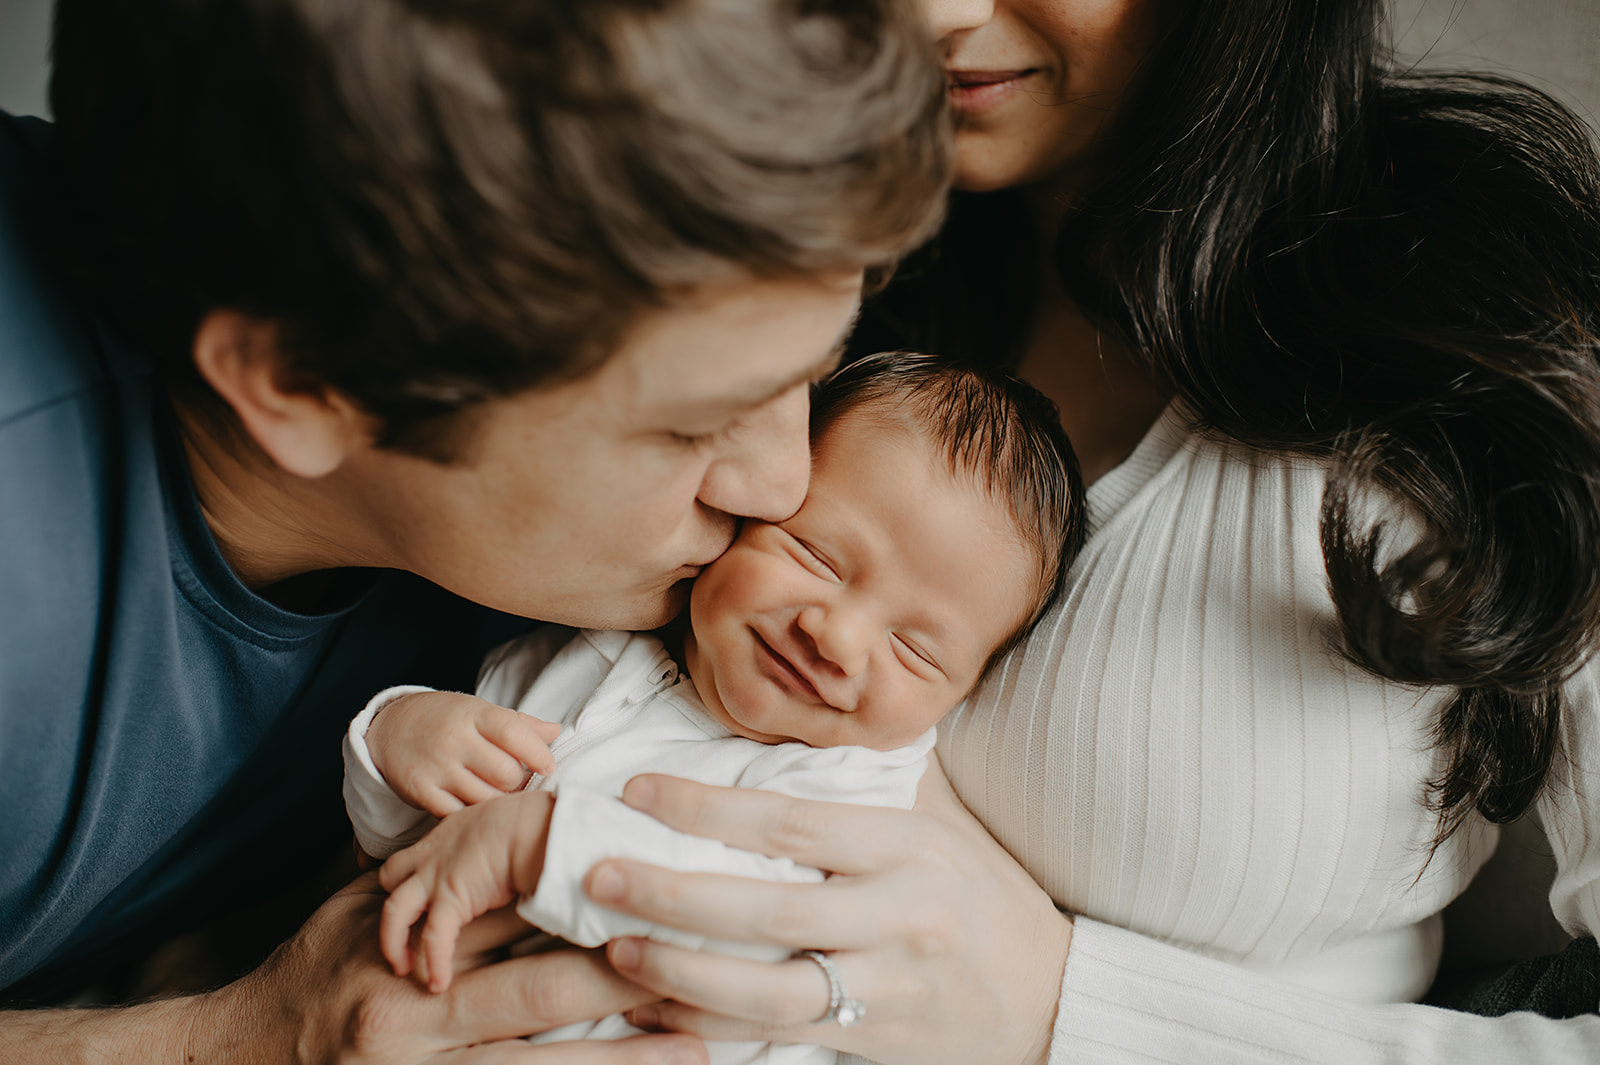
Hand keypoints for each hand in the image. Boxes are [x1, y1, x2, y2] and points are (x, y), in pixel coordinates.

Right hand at [0, 872, 707, 1064]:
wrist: (239, 1056)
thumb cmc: (312, 972)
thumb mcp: (362, 912)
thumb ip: (440, 881)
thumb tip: (523, 838)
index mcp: (405, 947)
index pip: (512, 917)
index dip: (592, 906)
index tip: (662, 897)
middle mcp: (412, 1016)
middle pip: (534, 990)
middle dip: (622, 979)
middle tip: (703, 969)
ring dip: (619, 1058)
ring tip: (695, 1046)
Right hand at [370, 691, 560, 816]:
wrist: (391, 727)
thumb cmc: (446, 720)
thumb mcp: (480, 712)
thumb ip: (519, 724)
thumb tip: (556, 732)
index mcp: (473, 715)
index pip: (513, 732)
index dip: (537, 752)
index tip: (548, 765)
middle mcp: (454, 740)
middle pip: (505, 773)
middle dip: (518, 782)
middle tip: (516, 781)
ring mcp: (436, 767)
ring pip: (484, 798)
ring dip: (498, 801)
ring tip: (496, 792)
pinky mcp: (421, 790)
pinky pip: (457, 814)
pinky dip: (471, 814)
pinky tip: (473, 803)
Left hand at [380, 790, 555, 990]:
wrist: (532, 827)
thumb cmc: (530, 821)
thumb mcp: (501, 823)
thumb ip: (495, 841)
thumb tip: (514, 856)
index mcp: (445, 836)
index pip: (411, 857)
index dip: (406, 878)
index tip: (413, 897)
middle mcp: (432, 856)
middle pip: (389, 878)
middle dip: (390, 904)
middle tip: (397, 934)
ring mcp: (436, 877)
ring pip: (393, 913)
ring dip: (393, 943)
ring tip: (403, 968)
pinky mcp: (451, 899)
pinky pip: (433, 939)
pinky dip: (435, 964)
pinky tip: (439, 984)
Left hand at [577, 758, 1070, 1064]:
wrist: (1048, 991)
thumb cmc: (982, 890)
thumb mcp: (940, 821)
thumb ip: (867, 782)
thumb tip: (786, 724)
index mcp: (906, 848)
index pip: (791, 823)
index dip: (706, 809)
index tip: (638, 792)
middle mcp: (896, 917)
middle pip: (766, 909)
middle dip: (672, 893)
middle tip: (599, 873)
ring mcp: (884, 986)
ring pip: (765, 987)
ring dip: (679, 970)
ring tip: (614, 944)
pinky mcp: (870, 1038)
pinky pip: (777, 1033)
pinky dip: (710, 1023)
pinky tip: (654, 1005)